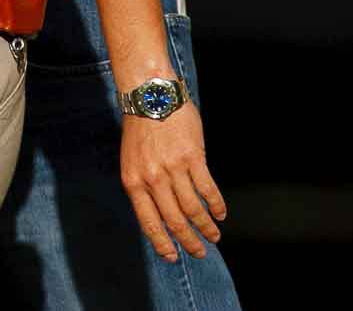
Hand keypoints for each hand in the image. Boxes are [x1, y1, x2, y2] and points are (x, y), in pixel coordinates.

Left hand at [120, 104, 226, 261]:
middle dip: (189, 241)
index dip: (162, 243)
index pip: (149, 223)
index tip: (173, 257)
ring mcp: (173, 169)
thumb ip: (143, 187)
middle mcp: (153, 179)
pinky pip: (207, 188)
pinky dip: (216, 204)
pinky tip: (220, 213)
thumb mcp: (132, 161)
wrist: (150, 96)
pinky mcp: (193, 157)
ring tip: (215, 236)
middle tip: (200, 252)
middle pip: (174, 221)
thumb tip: (159, 215)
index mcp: (134, 183)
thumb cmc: (140, 129)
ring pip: (193, 208)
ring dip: (206, 226)